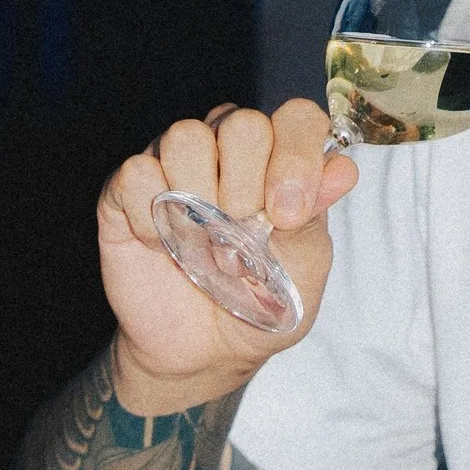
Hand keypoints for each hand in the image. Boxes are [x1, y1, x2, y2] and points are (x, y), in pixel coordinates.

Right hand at [96, 98, 356, 408]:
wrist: (206, 352)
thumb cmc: (262, 302)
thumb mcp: (303, 267)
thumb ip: (315, 216)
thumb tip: (341, 169)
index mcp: (278, 157)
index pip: (297, 117)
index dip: (296, 157)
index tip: (287, 214)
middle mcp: (227, 148)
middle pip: (241, 123)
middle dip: (247, 187)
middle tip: (242, 240)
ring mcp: (175, 162)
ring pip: (185, 137)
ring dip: (198, 202)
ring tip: (205, 249)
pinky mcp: (127, 188)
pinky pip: (137, 172)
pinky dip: (153, 218)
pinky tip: (164, 246)